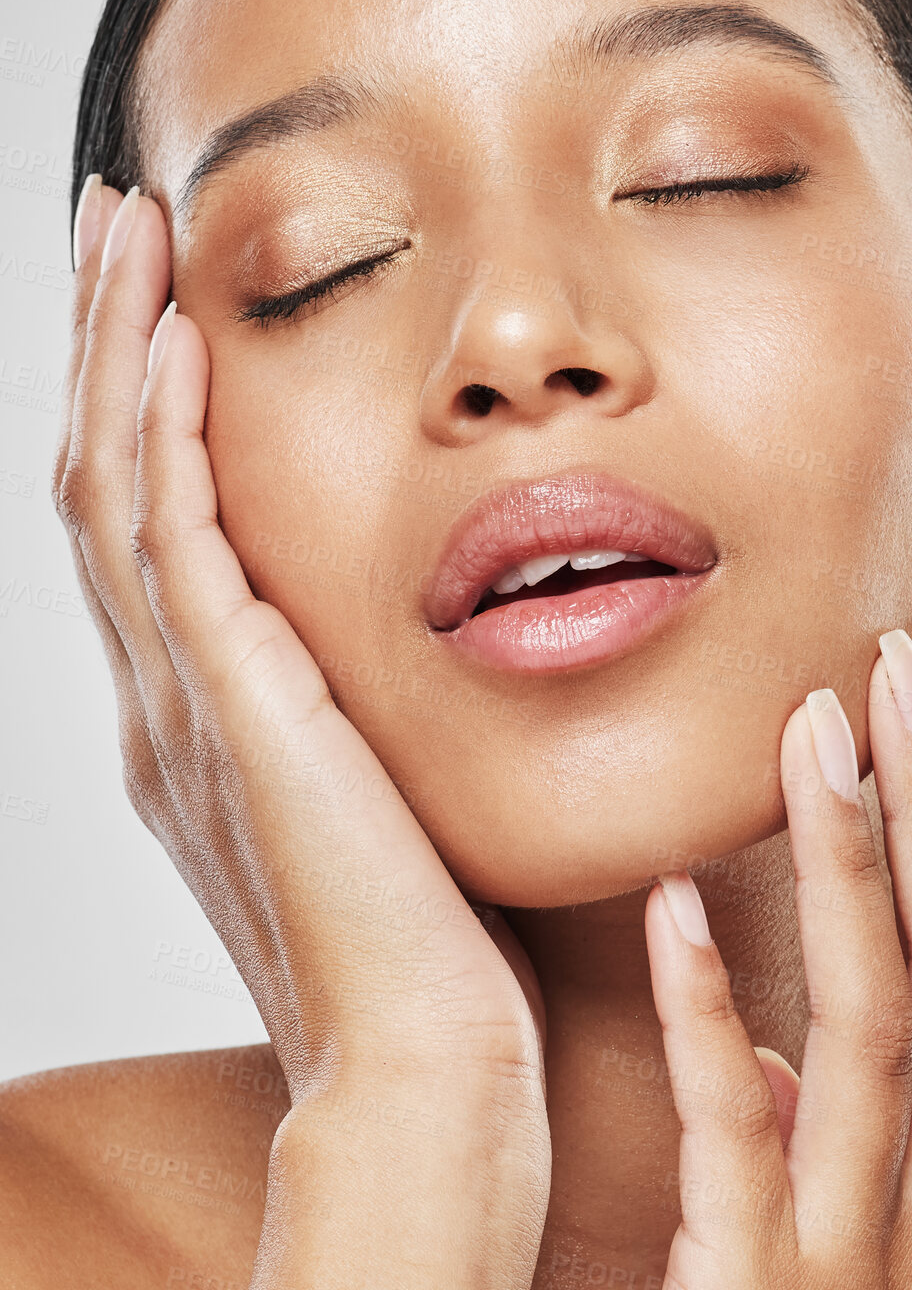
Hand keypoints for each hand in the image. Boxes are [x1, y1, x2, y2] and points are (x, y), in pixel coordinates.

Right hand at [55, 181, 549, 1289]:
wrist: (428, 1069)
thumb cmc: (427, 955)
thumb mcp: (386, 810)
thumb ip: (366, 732)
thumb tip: (406, 674)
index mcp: (209, 727)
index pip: (152, 525)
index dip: (139, 403)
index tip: (158, 296)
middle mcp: (173, 709)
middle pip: (108, 480)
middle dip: (104, 342)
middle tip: (113, 220)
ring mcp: (190, 714)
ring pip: (119, 491)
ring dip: (116, 353)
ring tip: (123, 229)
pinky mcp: (238, 720)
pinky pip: (177, 548)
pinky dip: (164, 439)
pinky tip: (174, 342)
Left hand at [632, 629, 911, 1289]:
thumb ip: (823, 1161)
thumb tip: (768, 1047)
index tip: (911, 727)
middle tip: (886, 674)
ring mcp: (854, 1260)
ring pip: (874, 1030)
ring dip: (848, 870)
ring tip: (805, 737)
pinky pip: (738, 1130)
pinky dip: (712, 1008)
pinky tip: (677, 906)